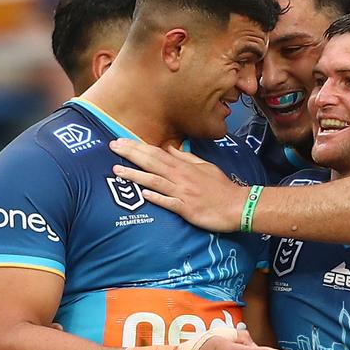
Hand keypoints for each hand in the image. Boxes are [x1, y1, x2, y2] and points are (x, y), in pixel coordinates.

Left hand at [109, 139, 247, 232]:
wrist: (237, 206)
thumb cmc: (220, 187)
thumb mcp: (204, 166)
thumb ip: (185, 157)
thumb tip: (169, 147)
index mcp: (184, 166)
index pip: (156, 152)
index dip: (137, 146)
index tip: (120, 140)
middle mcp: (181, 177)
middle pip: (152, 162)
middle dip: (131, 154)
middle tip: (112, 146)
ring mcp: (183, 193)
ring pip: (155, 181)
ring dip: (135, 175)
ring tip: (117, 170)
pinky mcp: (187, 209)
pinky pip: (169, 202)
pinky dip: (156, 198)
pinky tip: (142, 194)